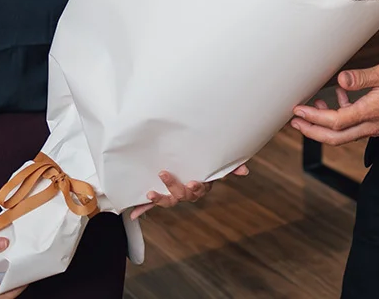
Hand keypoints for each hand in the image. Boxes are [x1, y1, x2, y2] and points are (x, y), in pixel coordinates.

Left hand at [128, 165, 249, 219]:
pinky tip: (133, 213)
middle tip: (165, 173)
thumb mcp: (217, 165)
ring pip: (168, 201)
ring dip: (159, 199)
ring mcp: (173, 195)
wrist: (186, 164)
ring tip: (151, 193)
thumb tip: (245, 171)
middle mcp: (187, 193)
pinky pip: (152, 204)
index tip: (193, 181)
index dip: (196, 187)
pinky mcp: (161, 195)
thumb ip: (230, 167)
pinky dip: (142, 208)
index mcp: (200, 186)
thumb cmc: (205, 165)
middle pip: (182, 195)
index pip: (199, 190)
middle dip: (174, 186)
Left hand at [289, 62, 378, 144]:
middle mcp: (370, 125)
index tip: (299, 110)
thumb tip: (341, 79)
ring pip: (342, 135)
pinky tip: (339, 98)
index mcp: (369, 112)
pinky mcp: (376, 125)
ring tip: (311, 110)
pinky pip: (353, 127)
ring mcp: (373, 128)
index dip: (314, 118)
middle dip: (311, 131)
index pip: (335, 121)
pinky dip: (340, 117)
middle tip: (296, 122)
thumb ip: (362, 77)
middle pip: (334, 137)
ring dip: (323, 126)